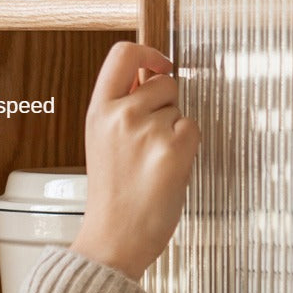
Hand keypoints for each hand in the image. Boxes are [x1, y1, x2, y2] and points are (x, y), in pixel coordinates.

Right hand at [69, 42, 199, 280]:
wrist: (114, 239)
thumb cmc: (113, 195)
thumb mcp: (103, 140)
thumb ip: (123, 105)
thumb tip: (150, 73)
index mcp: (99, 110)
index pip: (123, 54)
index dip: (148, 52)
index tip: (160, 65)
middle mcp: (121, 115)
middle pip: (164, 82)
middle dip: (167, 105)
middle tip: (150, 142)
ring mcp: (148, 131)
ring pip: (180, 109)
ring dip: (176, 130)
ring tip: (154, 162)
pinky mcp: (173, 149)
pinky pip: (193, 129)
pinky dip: (188, 147)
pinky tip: (168, 169)